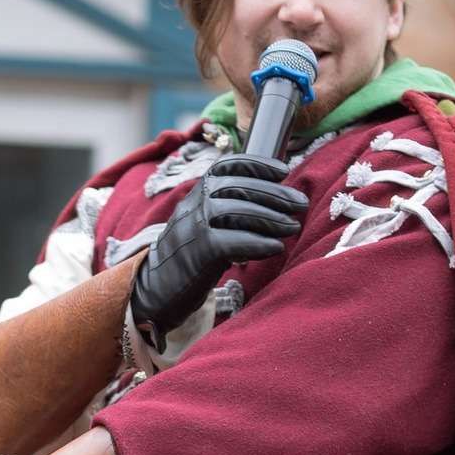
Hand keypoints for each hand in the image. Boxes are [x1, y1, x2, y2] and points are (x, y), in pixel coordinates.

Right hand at [127, 157, 306, 342]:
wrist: (154, 290)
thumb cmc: (189, 257)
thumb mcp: (203, 224)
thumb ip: (228, 209)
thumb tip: (274, 199)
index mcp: (196, 193)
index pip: (227, 166)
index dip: (257, 164)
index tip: (283, 170)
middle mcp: (193, 204)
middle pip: (239, 187)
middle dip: (275, 193)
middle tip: (300, 203)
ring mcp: (193, 226)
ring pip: (237, 210)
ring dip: (272, 217)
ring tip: (293, 226)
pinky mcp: (198, 252)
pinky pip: (233, 241)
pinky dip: (258, 243)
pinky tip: (275, 247)